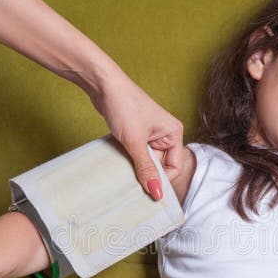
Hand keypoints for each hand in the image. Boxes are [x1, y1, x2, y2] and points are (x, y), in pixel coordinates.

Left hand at [91, 71, 183, 199]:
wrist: (102, 84)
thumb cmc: (124, 105)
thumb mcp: (135, 142)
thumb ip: (146, 168)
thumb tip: (156, 193)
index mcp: (174, 133)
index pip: (174, 167)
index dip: (162, 180)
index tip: (148, 192)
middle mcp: (165, 134)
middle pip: (160, 165)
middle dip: (147, 174)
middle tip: (133, 183)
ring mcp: (150, 133)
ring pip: (146, 160)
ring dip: (136, 166)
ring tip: (123, 169)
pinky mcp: (136, 133)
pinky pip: (136, 153)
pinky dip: (129, 159)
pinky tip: (119, 161)